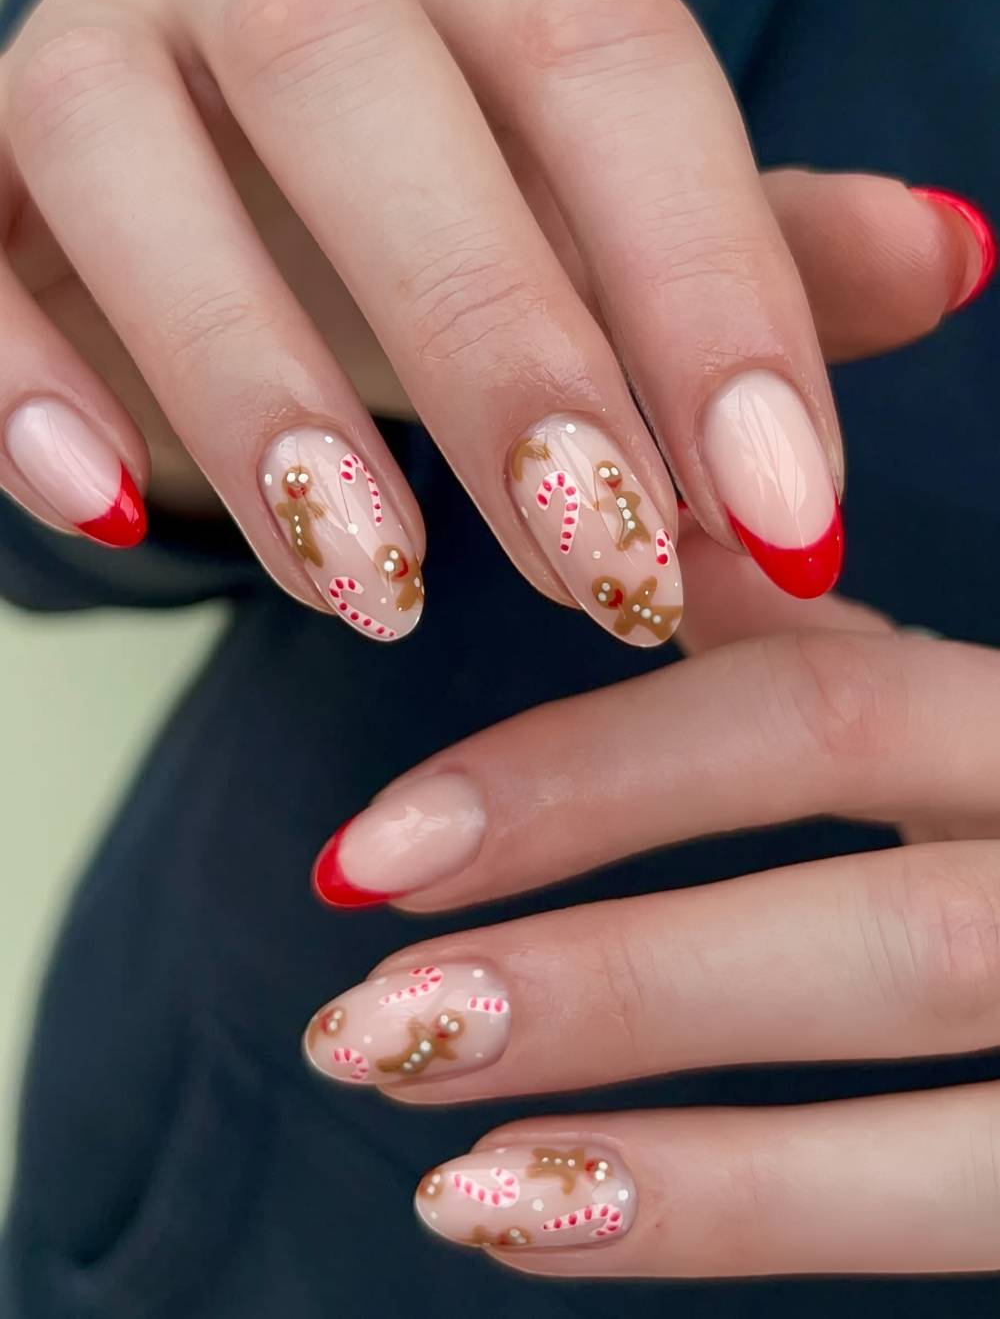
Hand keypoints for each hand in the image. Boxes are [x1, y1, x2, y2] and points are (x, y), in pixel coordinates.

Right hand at [0, 0, 990, 639]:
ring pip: (129, 145)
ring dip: (252, 380)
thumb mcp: (594, 254)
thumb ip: (746, 255)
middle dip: (490, 332)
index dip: (708, 283)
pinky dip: (15, 373)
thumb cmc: (428, 253)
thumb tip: (954, 257)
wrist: (205, 229)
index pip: (608, 57)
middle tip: (592, 564)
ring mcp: (89, 49)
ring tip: (374, 588)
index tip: (783, 519)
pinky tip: (105, 512)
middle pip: (367, 82)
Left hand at [303, 529, 999, 1275]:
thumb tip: (644, 550)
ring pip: (948, 1131)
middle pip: (877, 929)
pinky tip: (556, 1221)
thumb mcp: (985, 704)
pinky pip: (956, 1219)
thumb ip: (838, 653)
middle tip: (370, 1024)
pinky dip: (744, 1226)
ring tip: (447, 1176)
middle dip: (610, 980)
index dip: (589, 773)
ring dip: (672, 1166)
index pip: (818, 713)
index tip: (382, 844)